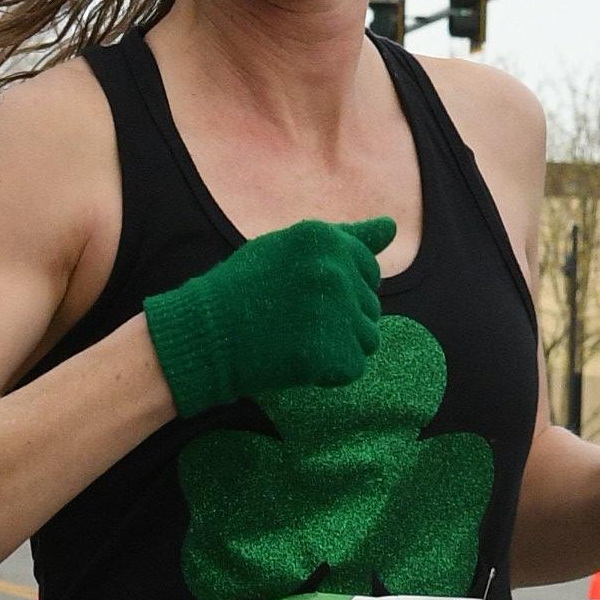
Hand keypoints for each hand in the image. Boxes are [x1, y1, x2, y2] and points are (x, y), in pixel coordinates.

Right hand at [143, 217, 394, 417]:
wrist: (206, 333)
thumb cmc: (244, 289)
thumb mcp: (289, 248)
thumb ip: (345, 238)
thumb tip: (392, 228)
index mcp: (325, 238)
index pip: (370, 270)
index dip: (340, 289)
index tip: (304, 296)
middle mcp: (335, 269)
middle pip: (371, 306)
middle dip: (342, 318)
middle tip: (295, 320)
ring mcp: (335, 311)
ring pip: (368, 338)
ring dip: (339, 345)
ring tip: (299, 339)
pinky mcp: (331, 352)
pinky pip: (353, 367)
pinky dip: (329, 371)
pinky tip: (297, 359)